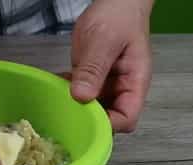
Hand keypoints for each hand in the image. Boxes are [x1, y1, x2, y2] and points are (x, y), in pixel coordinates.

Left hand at [68, 0, 153, 132]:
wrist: (114, 2)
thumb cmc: (119, 16)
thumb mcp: (104, 41)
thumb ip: (93, 69)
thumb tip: (82, 97)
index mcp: (135, 83)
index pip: (127, 118)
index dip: (108, 125)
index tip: (86, 121)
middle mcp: (121, 89)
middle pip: (109, 119)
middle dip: (88, 120)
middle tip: (67, 112)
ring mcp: (106, 86)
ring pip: (92, 110)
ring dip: (75, 108)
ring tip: (60, 99)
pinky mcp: (91, 80)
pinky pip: (80, 95)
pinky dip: (68, 94)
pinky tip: (58, 85)